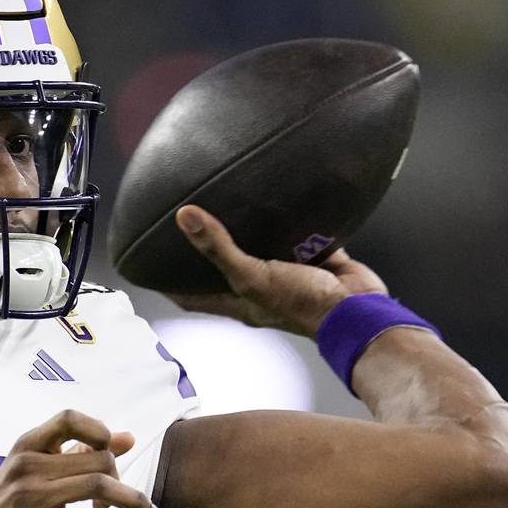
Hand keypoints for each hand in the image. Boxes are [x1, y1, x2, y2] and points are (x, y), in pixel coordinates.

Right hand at [0, 410, 158, 507]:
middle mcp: (26, 467)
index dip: (99, 430)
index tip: (111, 451)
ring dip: (132, 499)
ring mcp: (29, 499)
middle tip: (121, 499)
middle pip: (97, 458)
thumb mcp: (30, 475)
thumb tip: (126, 437)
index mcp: (25, 448)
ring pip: (98, 485)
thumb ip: (77, 454)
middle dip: (120, 478)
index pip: (69, 419)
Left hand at [170, 204, 387, 337]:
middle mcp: (259, 289)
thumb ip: (219, 248)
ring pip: (261, 250)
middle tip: (189, 224)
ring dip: (249, 232)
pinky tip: (280, 198)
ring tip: (231, 202)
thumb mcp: (252, 276)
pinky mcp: (314, 259)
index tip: (150, 266)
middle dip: (208, 252)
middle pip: (224, 271)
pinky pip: (298, 236)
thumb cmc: (301, 303)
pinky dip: (289, 221)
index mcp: (239, 301)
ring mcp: (287, 274)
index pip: (192, 297)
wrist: (357, 308)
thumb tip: (184, 216)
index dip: (170, 285)